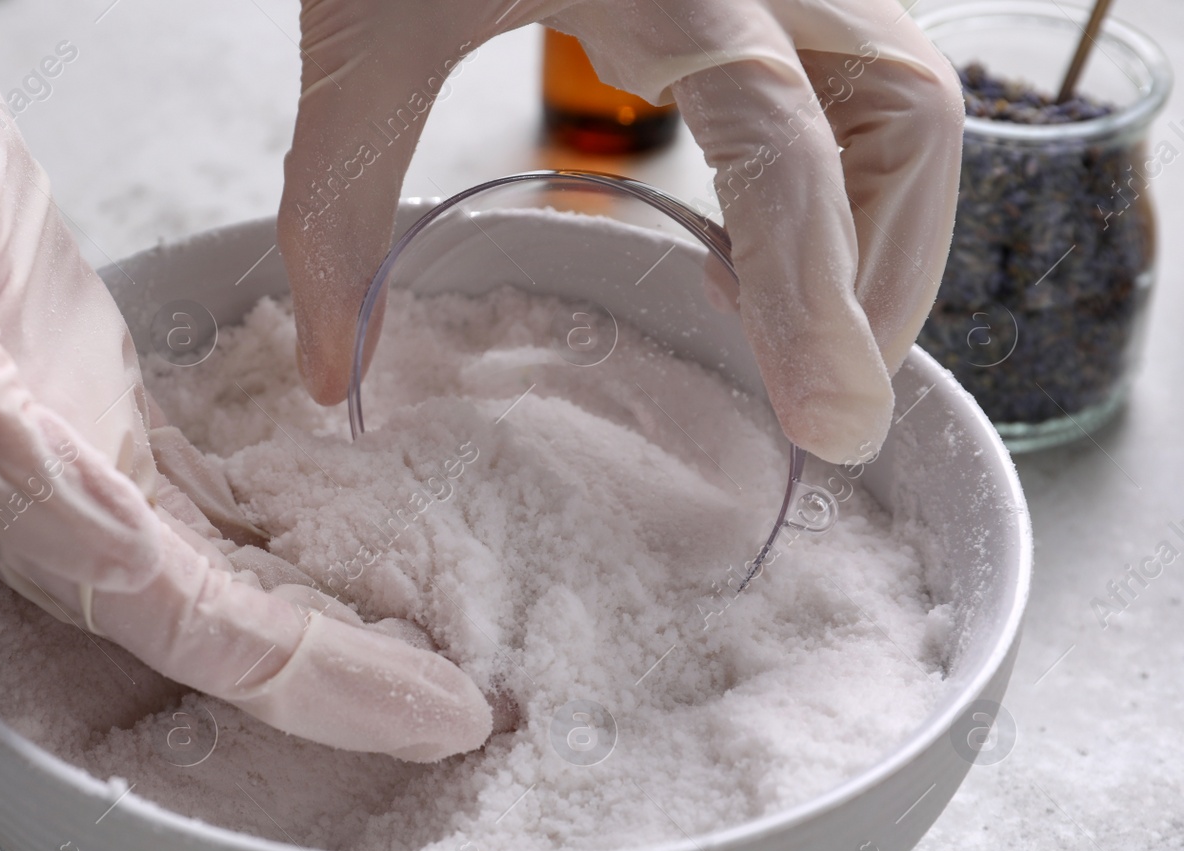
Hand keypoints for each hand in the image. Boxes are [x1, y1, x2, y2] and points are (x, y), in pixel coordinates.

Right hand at [0, 0, 492, 760]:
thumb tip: (109, 565)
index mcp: (6, 497)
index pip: (195, 634)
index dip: (314, 687)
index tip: (429, 712)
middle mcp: (49, 500)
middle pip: (221, 630)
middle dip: (341, 678)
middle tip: (457, 703)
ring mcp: (77, 450)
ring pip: (221, 573)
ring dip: (321, 618)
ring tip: (428, 640)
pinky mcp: (97, 395)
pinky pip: (208, 490)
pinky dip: (285, 529)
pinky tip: (345, 543)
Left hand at [279, 0, 963, 464]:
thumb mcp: (360, 38)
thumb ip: (336, 210)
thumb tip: (325, 377)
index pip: (787, 153)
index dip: (817, 297)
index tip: (834, 426)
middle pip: (904, 124)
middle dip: (876, 278)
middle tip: (815, 404)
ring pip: (911, 101)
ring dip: (875, 234)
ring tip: (778, 327)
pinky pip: (863, 79)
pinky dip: (844, 179)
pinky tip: (751, 238)